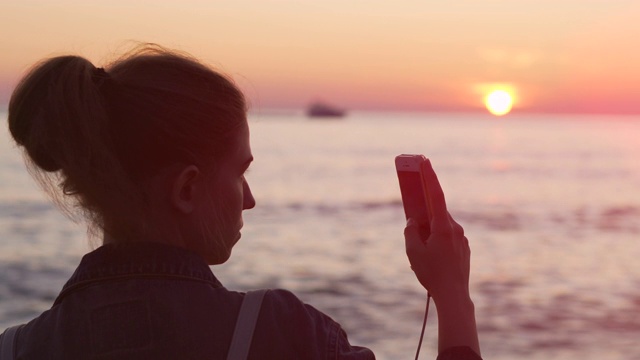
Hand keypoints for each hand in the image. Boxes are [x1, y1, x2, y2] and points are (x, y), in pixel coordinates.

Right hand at [404, 159, 469, 302]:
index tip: (425, 161)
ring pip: (442, 224)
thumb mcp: (413, 252)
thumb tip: (413, 221)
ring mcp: (461, 238)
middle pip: (437, 210)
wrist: (454, 296)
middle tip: (414, 197)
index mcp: (443, 226)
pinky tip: (430, 254)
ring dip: (430, 227)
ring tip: (420, 246)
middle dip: (424, 207)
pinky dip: (437, 237)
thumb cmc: (432, 274)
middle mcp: (455, 228)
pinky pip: (448, 236)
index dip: (429, 176)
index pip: (436, 195)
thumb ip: (410, 232)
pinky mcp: (464, 248)